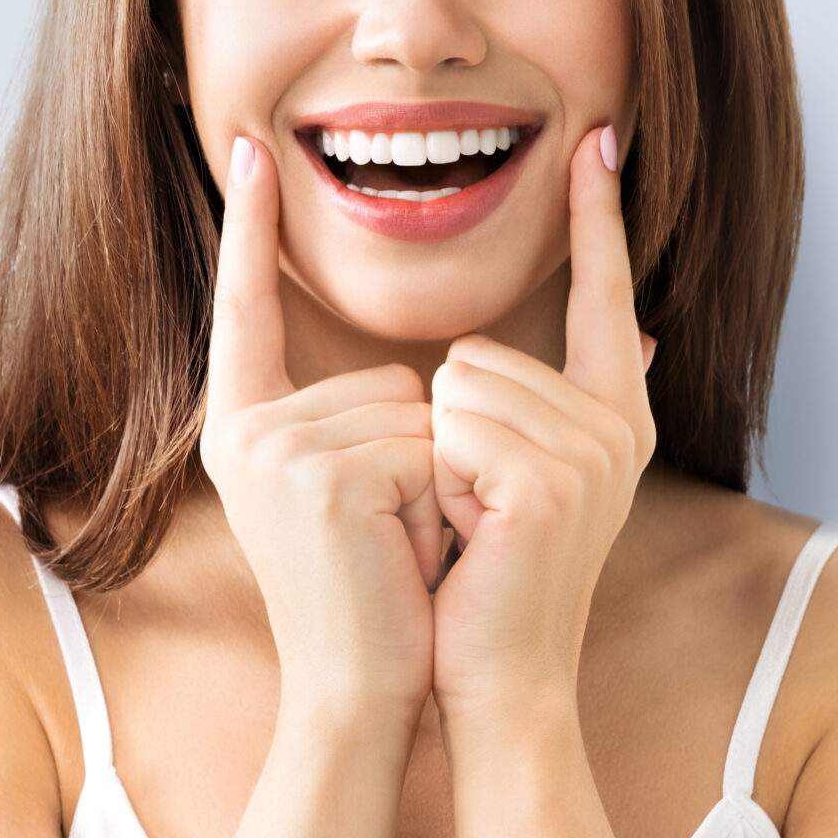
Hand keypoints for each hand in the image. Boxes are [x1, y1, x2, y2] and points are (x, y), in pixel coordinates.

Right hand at [200, 135, 449, 720]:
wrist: (360, 688)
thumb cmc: (379, 590)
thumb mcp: (378, 484)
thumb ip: (402, 412)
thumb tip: (593, 340)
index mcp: (246, 425)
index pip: (246, 308)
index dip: (250, 229)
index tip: (249, 148)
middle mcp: (244, 430)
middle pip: (390, 374)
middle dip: (423, 453)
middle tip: (390, 534)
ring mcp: (275, 450)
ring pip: (418, 410)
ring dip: (438, 482)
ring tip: (396, 547)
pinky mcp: (319, 475)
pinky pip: (428, 446)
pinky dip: (440, 501)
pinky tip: (400, 553)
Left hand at [428, 124, 657, 712]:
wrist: (497, 676)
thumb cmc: (491, 578)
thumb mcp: (531, 475)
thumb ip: (571, 400)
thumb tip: (649, 331)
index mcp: (617, 413)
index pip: (605, 290)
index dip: (598, 212)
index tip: (599, 133)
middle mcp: (618, 424)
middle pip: (479, 350)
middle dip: (449, 429)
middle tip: (475, 511)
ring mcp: (592, 452)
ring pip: (455, 385)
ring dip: (438, 459)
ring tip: (471, 525)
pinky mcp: (548, 481)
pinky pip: (451, 427)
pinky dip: (438, 482)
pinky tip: (469, 536)